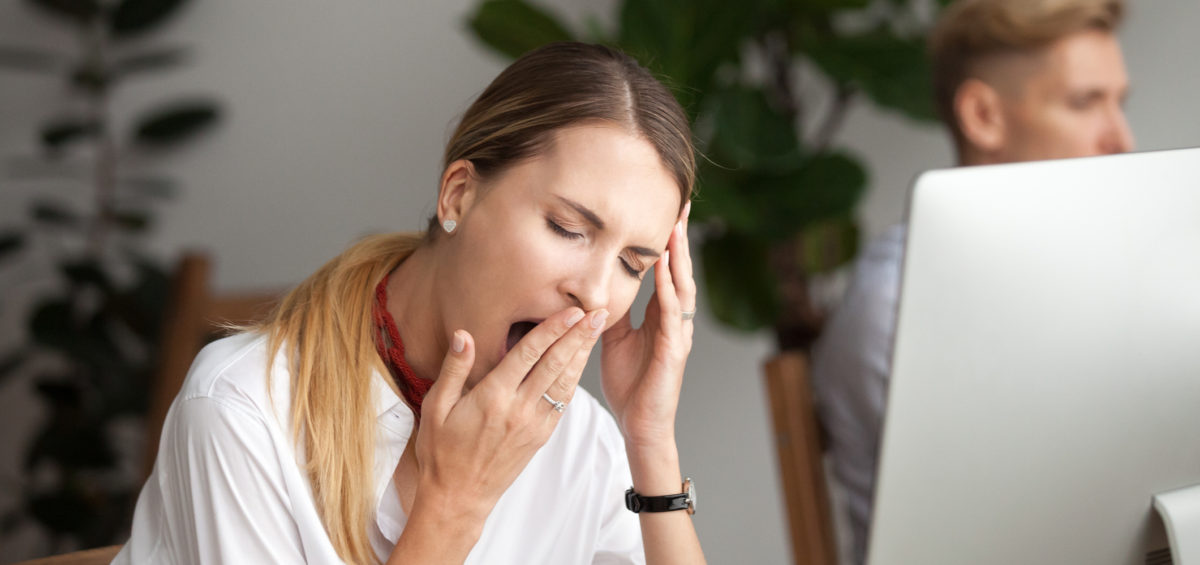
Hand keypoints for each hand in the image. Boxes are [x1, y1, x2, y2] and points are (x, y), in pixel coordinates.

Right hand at [411, 306, 605, 522]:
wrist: (459, 497)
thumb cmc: (442, 451)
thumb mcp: (435, 407)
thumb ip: (454, 369)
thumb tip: (465, 335)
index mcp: (493, 397)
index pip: (529, 354)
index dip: (553, 329)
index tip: (572, 310)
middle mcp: (518, 409)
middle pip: (556, 364)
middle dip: (578, 335)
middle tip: (599, 312)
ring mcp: (533, 424)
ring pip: (565, 382)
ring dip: (582, 354)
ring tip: (597, 330)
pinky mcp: (541, 437)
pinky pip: (562, 403)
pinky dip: (574, 379)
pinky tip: (581, 363)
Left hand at [601, 203, 694, 449]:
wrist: (639, 425)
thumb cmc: (630, 384)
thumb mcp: (612, 338)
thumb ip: (609, 311)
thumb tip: (594, 286)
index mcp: (660, 316)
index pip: (666, 270)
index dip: (667, 241)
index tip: (668, 210)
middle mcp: (674, 320)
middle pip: (680, 270)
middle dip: (680, 237)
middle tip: (682, 204)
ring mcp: (677, 334)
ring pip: (682, 287)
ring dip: (679, 257)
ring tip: (676, 228)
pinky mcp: (674, 351)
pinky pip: (672, 315)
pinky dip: (670, 291)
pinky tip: (666, 271)